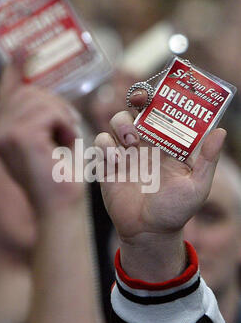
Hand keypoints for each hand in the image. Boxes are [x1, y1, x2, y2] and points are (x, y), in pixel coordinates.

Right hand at [0, 64, 83, 215]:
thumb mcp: (50, 138)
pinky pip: (48, 111)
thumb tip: (41, 85)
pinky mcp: (19, 138)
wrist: (61, 206)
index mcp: (3, 133)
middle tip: (68, 126)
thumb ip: (40, 114)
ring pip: (39, 99)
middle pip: (27, 92)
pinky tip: (65, 142)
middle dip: (55, 104)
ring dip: (61, 116)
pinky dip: (64, 124)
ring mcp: (5, 135)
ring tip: (66, 138)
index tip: (23, 50)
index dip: (15, 70)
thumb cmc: (61, 175)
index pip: (7, 93)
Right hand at [94, 91, 225, 280]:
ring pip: (118, 121)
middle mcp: (147, 143)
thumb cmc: (175, 211)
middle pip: (138, 109)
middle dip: (138, 99)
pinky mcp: (108, 164)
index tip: (161, 91)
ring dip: (122, 124)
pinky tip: (116, 160)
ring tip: (131, 142)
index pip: (164, 112)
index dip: (162, 97)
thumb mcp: (197, 186)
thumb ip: (207, 160)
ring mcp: (127, 152)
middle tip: (140, 101)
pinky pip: (101, 142)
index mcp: (168, 144)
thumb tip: (221, 131)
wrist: (148, 232)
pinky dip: (105, 145)